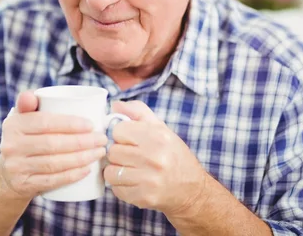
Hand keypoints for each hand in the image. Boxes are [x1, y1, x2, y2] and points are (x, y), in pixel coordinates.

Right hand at [0, 91, 107, 198]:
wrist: (6, 175)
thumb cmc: (23, 139)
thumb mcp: (21, 119)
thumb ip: (28, 102)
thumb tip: (32, 95)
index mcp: (13, 125)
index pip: (44, 122)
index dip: (70, 124)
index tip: (91, 125)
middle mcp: (11, 146)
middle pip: (52, 144)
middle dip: (82, 142)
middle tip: (101, 139)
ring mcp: (17, 168)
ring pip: (54, 163)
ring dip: (81, 158)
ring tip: (99, 152)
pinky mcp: (24, 185)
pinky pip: (51, 180)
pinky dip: (71, 175)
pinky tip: (87, 169)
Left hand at [103, 101, 208, 216]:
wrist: (192, 190)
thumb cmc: (173, 155)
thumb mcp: (161, 128)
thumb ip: (138, 112)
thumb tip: (114, 105)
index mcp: (157, 136)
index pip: (118, 130)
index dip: (122, 135)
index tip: (130, 141)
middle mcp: (154, 157)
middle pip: (113, 151)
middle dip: (119, 154)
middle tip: (131, 157)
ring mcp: (149, 179)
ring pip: (110, 171)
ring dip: (117, 171)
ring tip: (131, 170)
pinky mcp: (143, 197)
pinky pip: (115, 189)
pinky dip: (120, 186)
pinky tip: (134, 183)